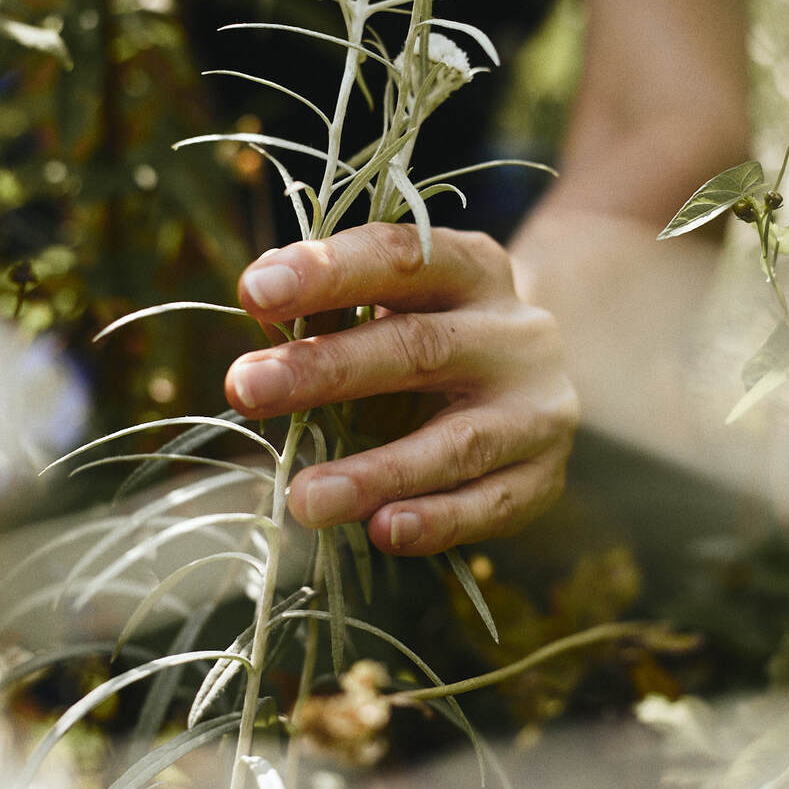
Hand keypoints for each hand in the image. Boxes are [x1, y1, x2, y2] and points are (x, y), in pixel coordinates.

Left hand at [224, 223, 578, 555]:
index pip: (401, 258)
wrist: (529, 390)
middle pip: (421, 347)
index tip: (255, 290)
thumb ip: (333, 309)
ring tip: (305, 498)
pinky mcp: (544, 475)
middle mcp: (515, 332)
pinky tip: (383, 530)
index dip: (329, 271)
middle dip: (328, 369)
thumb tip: (263, 308)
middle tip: (245, 386)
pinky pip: (491, 504)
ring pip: (459, 442)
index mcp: (472, 271)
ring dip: (378, 471)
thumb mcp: (393, 310)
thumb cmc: (434, 343)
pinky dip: (438, 520)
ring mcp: (537, 408)